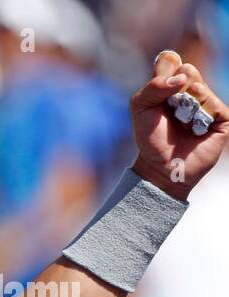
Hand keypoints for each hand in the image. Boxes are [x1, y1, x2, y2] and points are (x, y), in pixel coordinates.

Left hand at [131, 50, 228, 199]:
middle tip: (171, 109)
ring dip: (186, 108)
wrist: (161, 166)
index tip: (163, 88)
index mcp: (174, 86)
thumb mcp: (141, 108)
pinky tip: (194, 130)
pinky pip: (214, 107)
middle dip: (175, 91)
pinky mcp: (222, 119)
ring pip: (201, 90)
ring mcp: (209, 104)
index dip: (170, 73)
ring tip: (181, 125)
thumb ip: (153, 87)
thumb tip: (182, 77)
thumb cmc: (150, 138)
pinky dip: (200, 118)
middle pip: (189, 72)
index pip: (176, 65)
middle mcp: (194, 92)